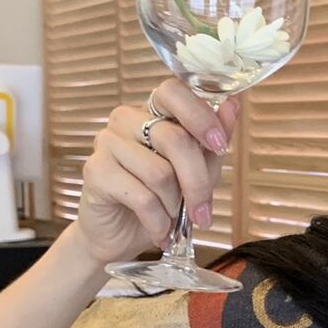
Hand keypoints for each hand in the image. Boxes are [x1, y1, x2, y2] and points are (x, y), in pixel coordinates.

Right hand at [76, 76, 240, 266]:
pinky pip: (142, 197)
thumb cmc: (159, 202)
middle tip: (203, 213)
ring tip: (171, 218)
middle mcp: (126, 120)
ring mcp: (107, 142)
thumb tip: (231, 105)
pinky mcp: (96, 171)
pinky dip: (159, 222)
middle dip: (197, 183)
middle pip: (174, 140)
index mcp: (152, 112)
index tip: (220, 146)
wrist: (119, 236)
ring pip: (160, 173)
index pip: (173, 91)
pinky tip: (160, 231)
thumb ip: (211, 145)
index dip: (201, 117)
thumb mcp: (196, 174)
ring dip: (174, 206)